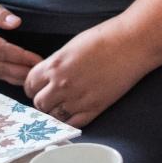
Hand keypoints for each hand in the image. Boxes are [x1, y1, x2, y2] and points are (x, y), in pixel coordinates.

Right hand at [0, 0, 43, 85]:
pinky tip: (19, 78)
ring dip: (15, 78)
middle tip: (44, 74)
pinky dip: (5, 77)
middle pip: (0, 67)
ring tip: (36, 79)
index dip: (21, 57)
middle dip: (22, 71)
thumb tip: (16, 23)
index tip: (39, 60)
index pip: (1, 51)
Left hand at [23, 19, 150, 128]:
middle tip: (51, 98)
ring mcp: (78, 98)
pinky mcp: (95, 108)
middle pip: (39, 103)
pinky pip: (73, 124)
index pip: (29, 85)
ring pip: (54, 116)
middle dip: (43, 101)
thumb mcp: (71, 47)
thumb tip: (49, 76)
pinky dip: (71, 121)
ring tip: (64, 105)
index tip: (38, 88)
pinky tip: (74, 114)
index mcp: (54, 65)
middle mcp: (62, 84)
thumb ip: (56, 64)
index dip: (33, 87)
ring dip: (56, 112)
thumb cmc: (105, 38)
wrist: (132, 44)